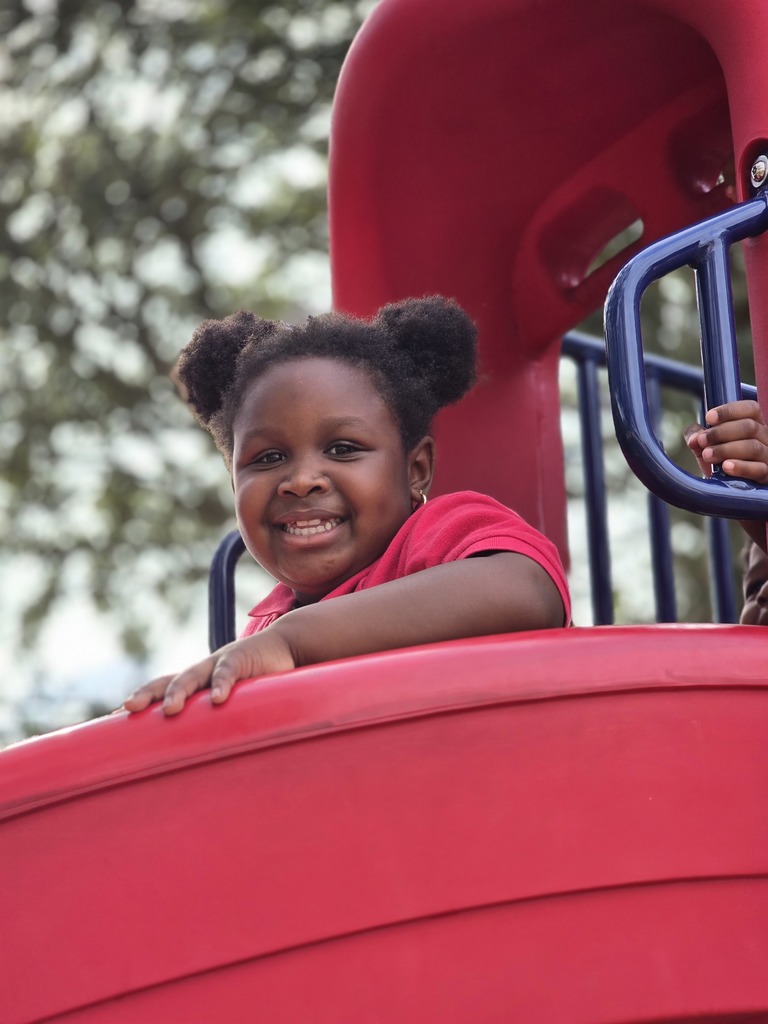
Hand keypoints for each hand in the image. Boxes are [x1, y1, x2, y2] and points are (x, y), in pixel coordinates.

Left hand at [123, 629, 296, 715]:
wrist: (284, 647)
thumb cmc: (254, 680)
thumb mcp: (232, 702)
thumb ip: (215, 722)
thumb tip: (202, 760)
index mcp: (195, 682)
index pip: (159, 689)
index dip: (139, 701)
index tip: (110, 719)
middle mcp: (201, 671)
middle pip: (166, 681)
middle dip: (146, 694)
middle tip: (128, 709)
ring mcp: (219, 663)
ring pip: (192, 676)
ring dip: (179, 691)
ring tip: (170, 709)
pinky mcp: (242, 659)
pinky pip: (228, 672)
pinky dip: (222, 684)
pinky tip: (217, 700)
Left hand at [684, 400, 767, 482]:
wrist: (727, 488)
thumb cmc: (719, 460)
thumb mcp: (706, 445)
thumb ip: (697, 436)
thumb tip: (694, 438)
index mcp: (755, 424)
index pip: (750, 409)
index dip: (730, 411)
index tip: (709, 417)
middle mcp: (765, 438)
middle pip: (749, 427)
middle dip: (721, 433)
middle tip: (702, 441)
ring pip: (753, 447)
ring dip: (726, 449)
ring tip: (707, 455)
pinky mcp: (766, 475)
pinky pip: (758, 469)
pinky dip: (741, 467)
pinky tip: (726, 466)